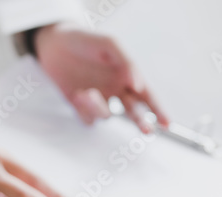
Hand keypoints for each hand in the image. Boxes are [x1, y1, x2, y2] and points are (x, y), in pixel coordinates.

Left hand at [33, 24, 167, 133]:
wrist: (54, 43)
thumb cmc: (85, 40)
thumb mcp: (109, 45)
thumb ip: (126, 63)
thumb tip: (139, 84)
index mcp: (126, 76)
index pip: (147, 96)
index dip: (158, 111)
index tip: (167, 124)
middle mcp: (115, 90)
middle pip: (134, 112)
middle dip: (141, 121)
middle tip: (146, 130)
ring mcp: (99, 99)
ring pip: (106, 115)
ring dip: (98, 107)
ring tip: (86, 92)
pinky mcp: (80, 106)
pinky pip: (88, 118)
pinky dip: (84, 110)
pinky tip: (77, 95)